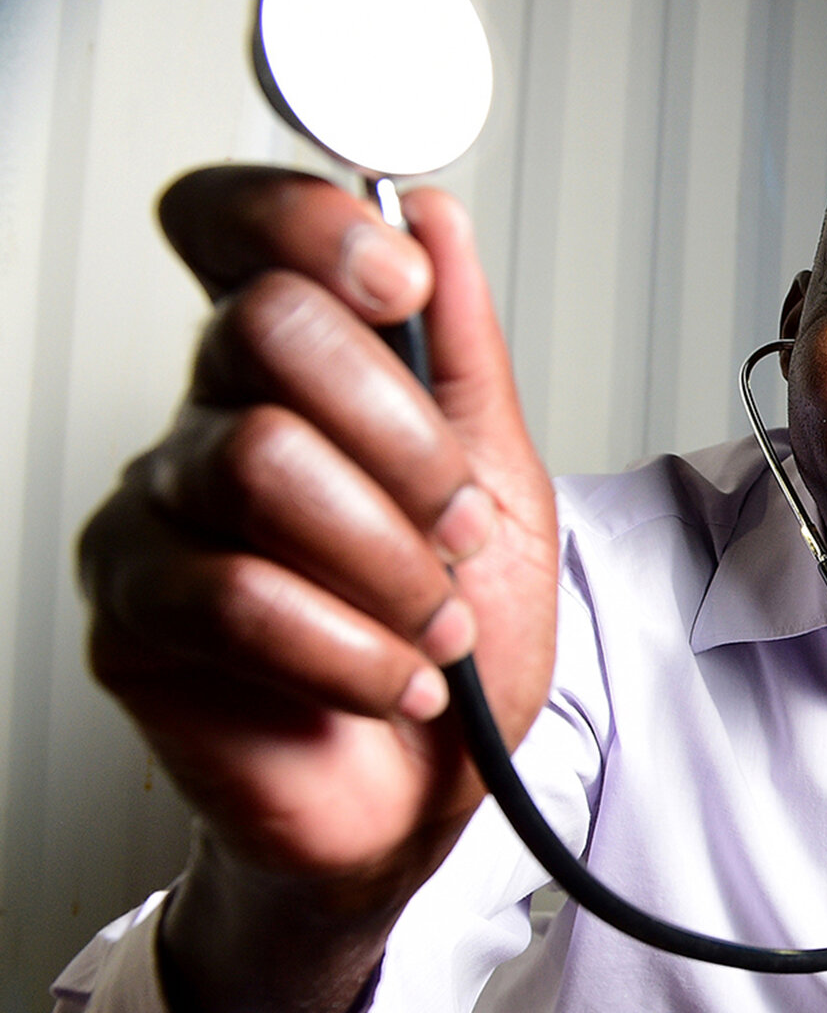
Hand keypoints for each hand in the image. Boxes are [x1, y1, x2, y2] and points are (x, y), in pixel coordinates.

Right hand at [80, 166, 556, 1012]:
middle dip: (404, 440)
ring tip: (438, 628)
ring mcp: (159, 514)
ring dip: (390, 562)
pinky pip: (233, 594)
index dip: (304, 222)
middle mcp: (213, 420)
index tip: (397, 281)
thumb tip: (435, 215)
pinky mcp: (134, 616)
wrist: (430, 797)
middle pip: (269, 330)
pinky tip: (393, 680)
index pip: (236, 229)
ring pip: (261, 461)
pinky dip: (351, 649)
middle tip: (460, 528)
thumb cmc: (459, 644)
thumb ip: (465, 353)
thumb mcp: (505, 485)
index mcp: (296, 371)